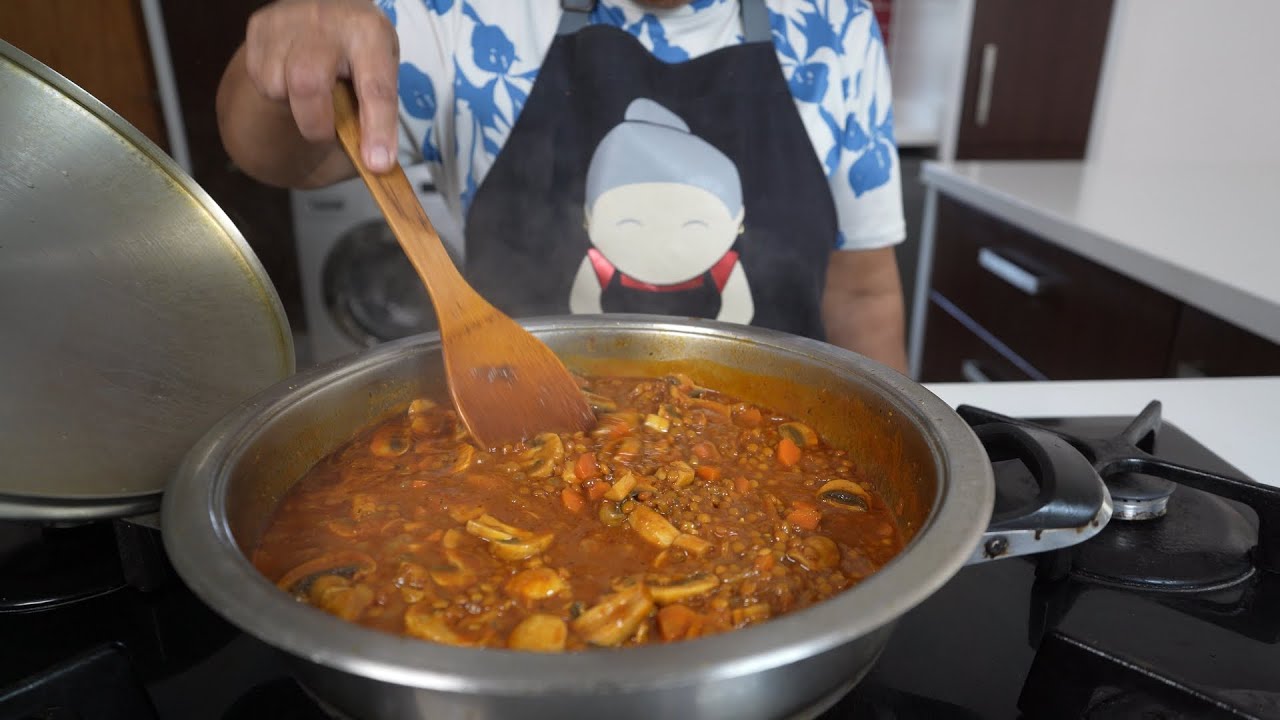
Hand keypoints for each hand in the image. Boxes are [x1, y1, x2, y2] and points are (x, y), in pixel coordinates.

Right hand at [243, 0, 399, 171]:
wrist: (328, 9)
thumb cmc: (359, 50)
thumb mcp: (381, 72)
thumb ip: (377, 116)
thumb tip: (374, 164)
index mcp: (370, 33)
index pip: (375, 88)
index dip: (377, 129)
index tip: (376, 163)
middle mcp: (329, 20)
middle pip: (307, 84)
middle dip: (315, 123)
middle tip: (326, 132)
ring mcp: (289, 20)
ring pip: (276, 85)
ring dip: (293, 104)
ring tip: (311, 90)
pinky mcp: (261, 26)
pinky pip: (259, 78)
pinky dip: (276, 89)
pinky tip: (291, 73)